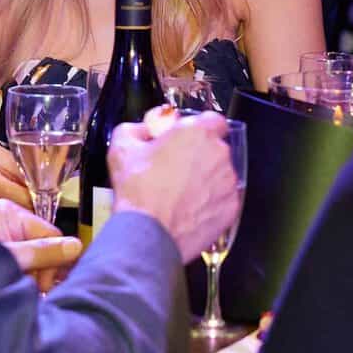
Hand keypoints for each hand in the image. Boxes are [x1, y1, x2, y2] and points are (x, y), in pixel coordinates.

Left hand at [0, 198, 81, 292]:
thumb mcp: (10, 259)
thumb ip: (41, 252)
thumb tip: (75, 246)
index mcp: (9, 212)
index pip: (51, 234)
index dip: (51, 261)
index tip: (42, 284)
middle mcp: (8, 219)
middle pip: (44, 246)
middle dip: (41, 271)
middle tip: (30, 291)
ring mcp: (4, 235)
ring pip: (35, 257)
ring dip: (32, 277)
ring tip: (19, 291)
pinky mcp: (0, 251)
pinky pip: (24, 263)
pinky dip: (22, 277)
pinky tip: (16, 289)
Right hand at [108, 109, 238, 263]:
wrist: (149, 233)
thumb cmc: (140, 193)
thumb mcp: (121, 148)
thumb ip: (135, 129)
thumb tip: (141, 132)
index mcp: (197, 132)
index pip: (212, 119)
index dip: (198, 127)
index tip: (186, 136)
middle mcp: (219, 154)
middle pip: (215, 147)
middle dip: (199, 154)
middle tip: (176, 166)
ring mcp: (228, 182)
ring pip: (220, 173)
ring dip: (205, 178)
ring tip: (179, 191)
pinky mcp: (231, 207)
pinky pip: (222, 198)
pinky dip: (210, 201)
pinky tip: (188, 207)